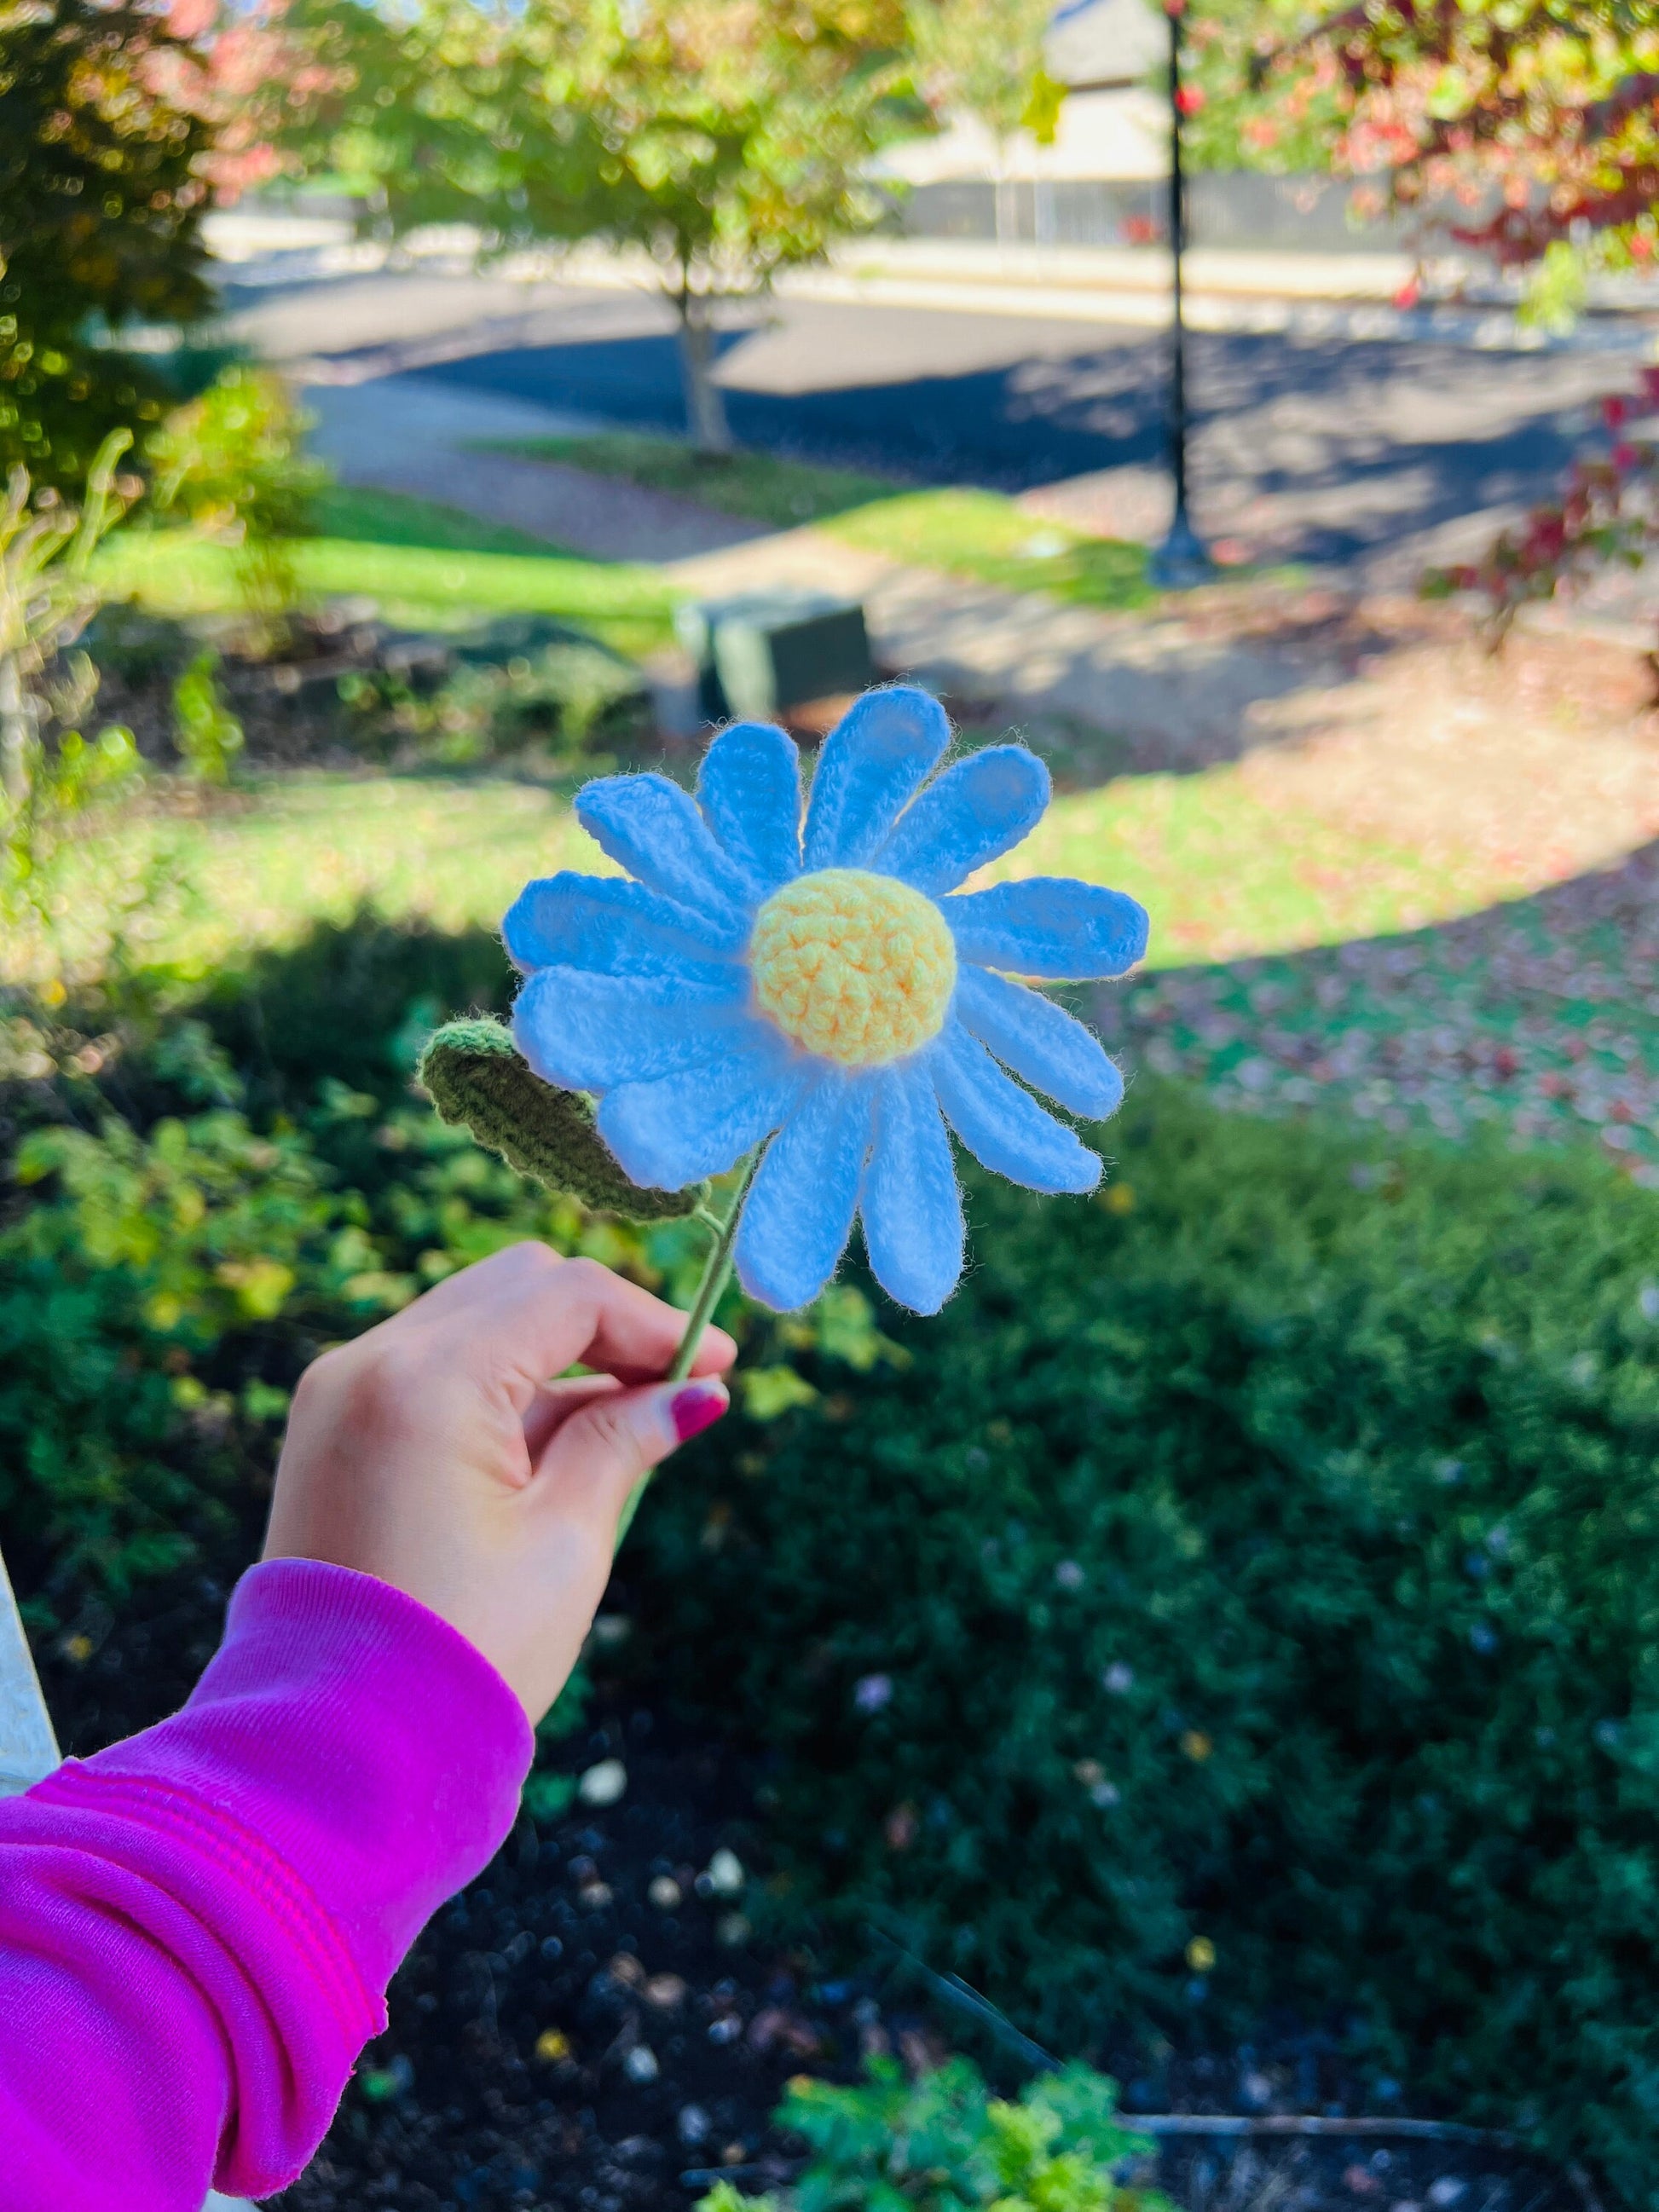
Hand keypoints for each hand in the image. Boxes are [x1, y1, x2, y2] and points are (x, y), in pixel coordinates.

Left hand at [263, 1244, 733, 1720]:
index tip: (716, 1368)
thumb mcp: (564, 1541)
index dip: (654, 1321)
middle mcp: (367, 1364)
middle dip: (603, 1325)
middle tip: (674, 1387)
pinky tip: (552, 1444)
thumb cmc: (464, 1654)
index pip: (566, 1296)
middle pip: (516, 1286)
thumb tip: (692, 1392)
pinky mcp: (329, 1429)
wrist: (336, 1755)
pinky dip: (497, 1383)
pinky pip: (430, 1367)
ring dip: (552, 1353)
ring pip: (472, 1318)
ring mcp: (336, 1394)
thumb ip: (623, 1442)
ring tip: (623, 1427)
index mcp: (427, 1381)